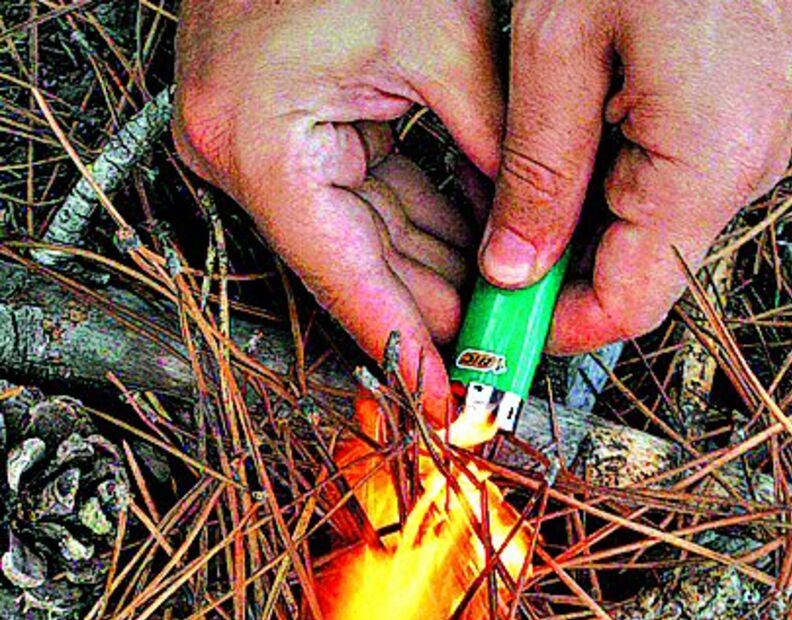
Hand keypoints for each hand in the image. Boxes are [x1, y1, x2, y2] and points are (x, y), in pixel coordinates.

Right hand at [173, 0, 502, 418]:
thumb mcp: (445, 42)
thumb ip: (498, 144)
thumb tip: (533, 225)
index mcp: (262, 144)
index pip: (347, 277)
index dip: (406, 343)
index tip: (448, 393)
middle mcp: (245, 153)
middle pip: (359, 262)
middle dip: (436, 304)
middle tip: (498, 346)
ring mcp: (262, 142)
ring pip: (366, 232)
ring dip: (435, 263)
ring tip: (501, 299)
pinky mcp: (289, 126)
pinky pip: (364, 193)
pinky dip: (420, 217)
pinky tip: (474, 241)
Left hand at [480, 0, 791, 352]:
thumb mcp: (560, 47)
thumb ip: (538, 171)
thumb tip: (515, 264)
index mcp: (704, 163)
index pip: (627, 305)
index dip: (553, 328)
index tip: (493, 324)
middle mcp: (739, 166)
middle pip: (636, 271)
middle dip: (555, 275)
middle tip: (485, 254)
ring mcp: (741, 141)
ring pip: (645, 228)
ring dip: (573, 224)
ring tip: (510, 191)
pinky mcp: (731, 116)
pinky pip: (662, 181)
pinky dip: (604, 183)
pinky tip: (558, 151)